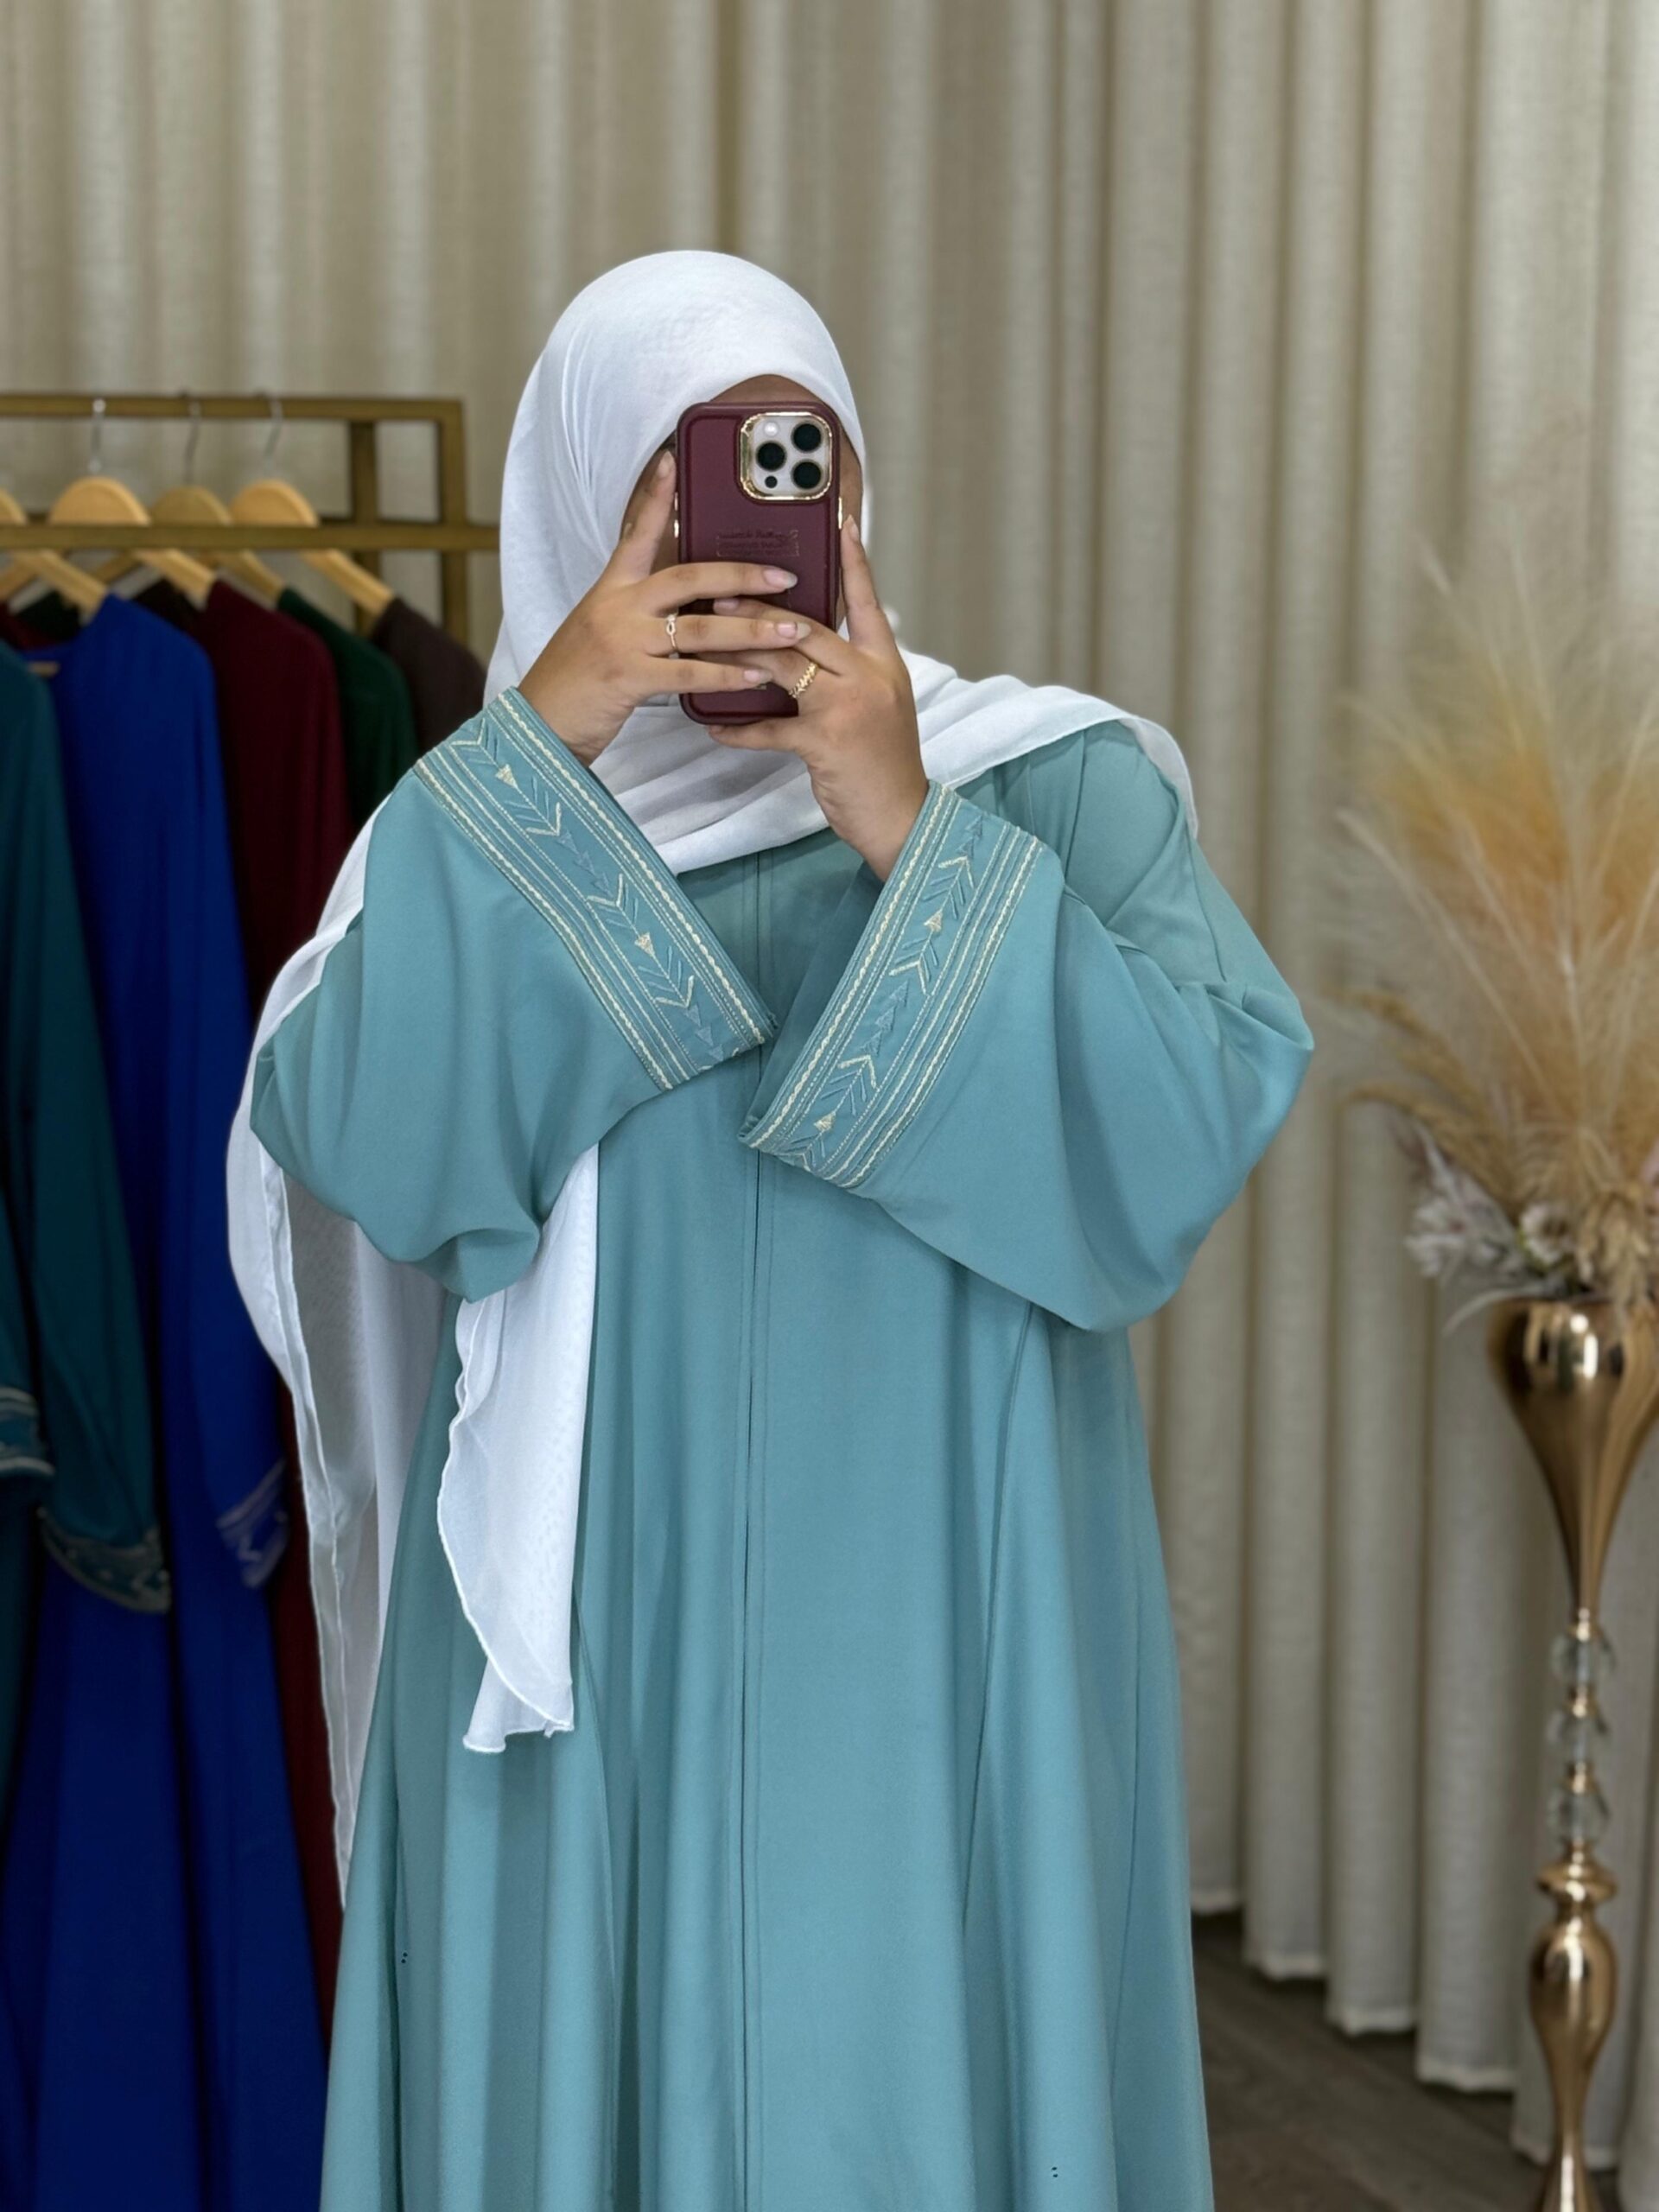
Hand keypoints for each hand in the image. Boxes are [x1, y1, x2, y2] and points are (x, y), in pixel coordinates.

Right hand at [516, 450, 813, 763]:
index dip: (655, 498)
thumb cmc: (576, 680)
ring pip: (699, 627)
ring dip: (751, 629)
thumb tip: (688, 602)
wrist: (540, 722)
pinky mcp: (629, 677)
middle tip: (784, 576)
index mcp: (610, 590)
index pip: (637, 534)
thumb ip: (637, 611)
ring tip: (791, 630)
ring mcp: (623, 640)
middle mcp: (617, 606)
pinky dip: (728, 674)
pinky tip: (757, 675)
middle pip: (688, 577)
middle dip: (742, 576)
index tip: (673, 461)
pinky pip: (690, 673)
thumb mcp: (600, 630)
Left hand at [704, 514, 926, 879]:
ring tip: (704, 646)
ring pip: (784, 666)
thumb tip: (805, 646)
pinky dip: (740, 728)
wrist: (901, 817)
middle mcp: (869, 677)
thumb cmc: (883, 764)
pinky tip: (714, 727)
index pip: (868, 601)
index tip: (840, 520)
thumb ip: (850, 673)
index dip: (854, 560)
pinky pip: (771, 728)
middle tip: (720, 594)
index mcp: (884, 664)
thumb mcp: (880, 706)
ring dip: (740, 655)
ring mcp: (848, 708)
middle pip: (809, 628)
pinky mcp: (825, 742)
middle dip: (761, 610)